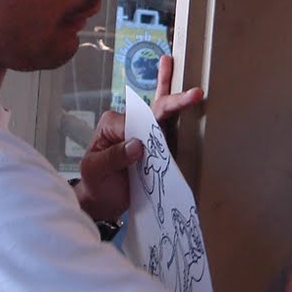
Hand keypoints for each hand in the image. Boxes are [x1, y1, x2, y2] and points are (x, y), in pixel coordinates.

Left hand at [74, 55, 204, 224]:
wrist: (103, 201)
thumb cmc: (95, 182)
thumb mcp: (95, 169)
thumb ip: (113, 156)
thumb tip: (138, 145)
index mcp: (112, 123)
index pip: (133, 122)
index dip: (142, 135)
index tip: (140, 152)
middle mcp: (130, 123)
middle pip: (154, 109)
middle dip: (175, 101)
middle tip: (195, 94)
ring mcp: (145, 134)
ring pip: (164, 113)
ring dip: (179, 98)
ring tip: (197, 89)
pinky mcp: (155, 147)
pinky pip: (169, 131)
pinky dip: (180, 113)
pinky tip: (191, 99)